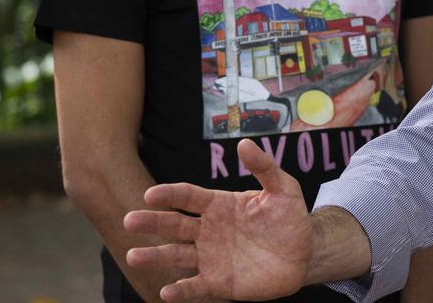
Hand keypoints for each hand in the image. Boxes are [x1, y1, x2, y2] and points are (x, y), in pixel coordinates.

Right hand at [125, 139, 310, 301]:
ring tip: (134, 256)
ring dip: (155, 256)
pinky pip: (195, 287)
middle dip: (152, 222)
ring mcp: (210, 257)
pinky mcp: (218, 282)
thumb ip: (264, 167)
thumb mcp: (282, 188)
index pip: (189, 197)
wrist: (303, 253)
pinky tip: (166, 292)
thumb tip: (244, 143)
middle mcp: (208, 230)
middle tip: (129, 220)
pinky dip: (180, 291)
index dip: (170, 195)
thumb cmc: (289, 217)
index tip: (151, 195)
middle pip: (174, 225)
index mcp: (219, 204)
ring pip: (176, 255)